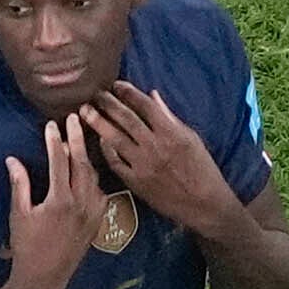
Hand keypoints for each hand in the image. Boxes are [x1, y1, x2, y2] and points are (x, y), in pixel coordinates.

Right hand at [0, 122, 98, 288]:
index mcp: (60, 199)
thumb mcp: (18, 213)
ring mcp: (93, 212)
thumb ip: (19, 184)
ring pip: (94, 175)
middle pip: (82, 162)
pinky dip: (94, 177)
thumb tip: (13, 160)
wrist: (45, 277)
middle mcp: (81, 202)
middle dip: (78, 139)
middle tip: (76, 118)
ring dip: (88, 156)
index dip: (55, 140)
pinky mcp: (98, 220)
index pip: (59, 161)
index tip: (53, 124)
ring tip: (83, 139)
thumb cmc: (27, 246)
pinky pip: (100, 191)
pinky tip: (89, 170)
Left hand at [86, 81, 236, 230]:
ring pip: (115, 138)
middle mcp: (155, 146)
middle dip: (108, 103)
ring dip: (98, 123)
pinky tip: (98, 139)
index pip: (145, 106)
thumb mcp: (191, 139)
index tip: (116, 84)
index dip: (129, 93)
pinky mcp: (135, 181)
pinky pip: (115, 161)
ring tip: (85, 111)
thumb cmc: (201, 169)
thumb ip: (170, 117)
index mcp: (171, 133)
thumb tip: (153, 95)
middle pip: (126, 119)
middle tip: (95, 93)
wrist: (203, 203)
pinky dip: (106, 149)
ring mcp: (143, 164)